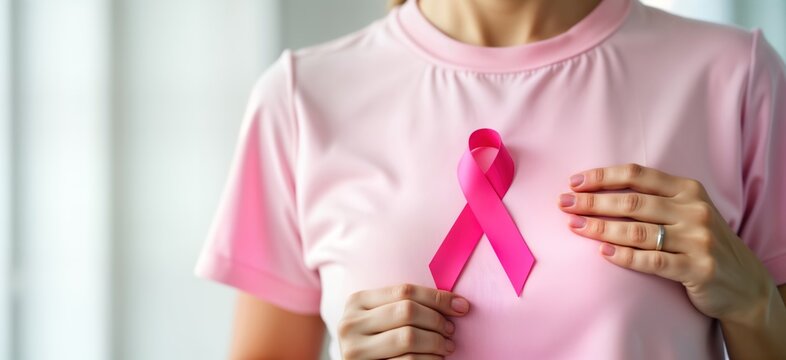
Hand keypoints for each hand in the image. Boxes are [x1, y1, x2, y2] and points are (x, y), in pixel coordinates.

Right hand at [338, 283, 469, 359]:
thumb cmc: (377, 339)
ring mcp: (355, 350)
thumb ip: (404, 305)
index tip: (461, 306)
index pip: (404, 291)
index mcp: (357, 301)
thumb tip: (457, 303)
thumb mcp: (381, 316)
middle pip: (407, 312)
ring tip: (447, 346)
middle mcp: (350, 324)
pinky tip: (436, 359)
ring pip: (408, 338)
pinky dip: (429, 359)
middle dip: (437, 321)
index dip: (437, 298)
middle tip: (451, 330)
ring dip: (436, 342)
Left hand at [557, 163, 775, 323]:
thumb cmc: (702, 243)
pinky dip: (624, 256)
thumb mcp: (687, 211)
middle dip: (593, 202)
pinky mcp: (698, 269)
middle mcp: (694, 210)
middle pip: (632, 202)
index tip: (574, 182)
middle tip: (564, 204)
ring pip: (637, 231)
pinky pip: (652, 261)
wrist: (745, 285)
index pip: (637, 175)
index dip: (602, 176)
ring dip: (600, 228)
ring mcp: (697, 240)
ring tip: (574, 226)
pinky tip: (602, 253)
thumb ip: (654, 199)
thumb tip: (598, 191)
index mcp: (688, 190)